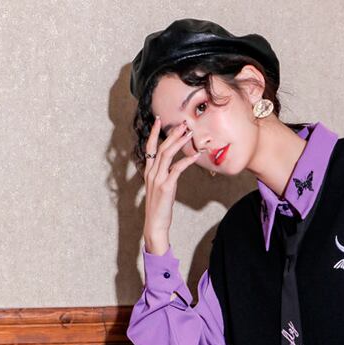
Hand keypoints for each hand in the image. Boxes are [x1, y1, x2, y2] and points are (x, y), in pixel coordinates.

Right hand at [143, 116, 199, 240]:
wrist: (155, 223)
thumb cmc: (159, 208)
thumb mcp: (159, 188)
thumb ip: (164, 176)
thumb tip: (172, 169)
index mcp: (149, 172)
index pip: (149, 147)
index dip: (154, 133)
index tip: (159, 120)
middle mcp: (151, 173)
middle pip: (160, 147)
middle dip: (171, 134)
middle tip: (182, 123)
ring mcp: (158, 179)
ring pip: (167, 155)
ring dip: (179, 142)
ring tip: (189, 134)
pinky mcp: (166, 186)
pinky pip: (176, 169)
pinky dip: (186, 161)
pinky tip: (195, 155)